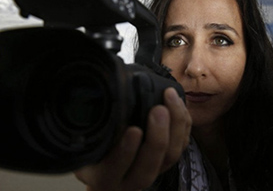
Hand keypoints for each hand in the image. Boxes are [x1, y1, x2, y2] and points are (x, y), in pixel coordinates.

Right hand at [74, 87, 191, 190]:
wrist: (108, 173)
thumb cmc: (92, 156)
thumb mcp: (82, 145)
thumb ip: (85, 132)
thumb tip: (90, 101)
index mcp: (104, 178)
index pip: (113, 170)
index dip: (125, 152)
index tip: (133, 130)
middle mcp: (130, 180)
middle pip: (150, 166)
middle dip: (157, 137)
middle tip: (158, 109)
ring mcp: (152, 171)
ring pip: (171, 156)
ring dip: (175, 126)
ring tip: (170, 98)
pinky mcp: (166, 161)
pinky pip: (182, 145)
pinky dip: (183, 124)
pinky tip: (179, 104)